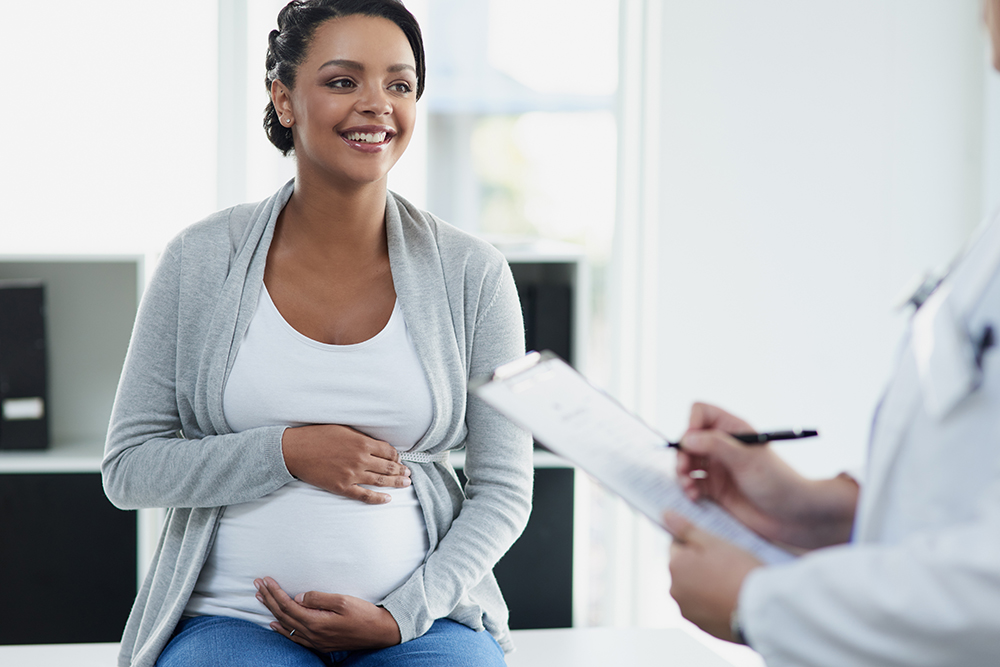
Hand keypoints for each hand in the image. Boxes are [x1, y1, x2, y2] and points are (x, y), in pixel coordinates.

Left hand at [254, 577, 400, 651]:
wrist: (380, 632)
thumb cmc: (364, 614)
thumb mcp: (342, 601)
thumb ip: (318, 598)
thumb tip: (298, 596)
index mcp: (316, 622)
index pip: (288, 605)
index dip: (274, 592)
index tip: (265, 580)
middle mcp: (312, 634)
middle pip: (283, 615)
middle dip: (268, 599)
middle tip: (257, 585)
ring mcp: (315, 641)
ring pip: (286, 625)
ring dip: (272, 611)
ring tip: (261, 599)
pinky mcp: (320, 643)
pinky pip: (294, 636)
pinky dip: (282, 628)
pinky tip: (275, 624)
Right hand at [281, 424, 410, 503]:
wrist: (295, 450)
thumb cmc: (317, 436)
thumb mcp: (343, 429)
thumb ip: (362, 438)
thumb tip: (377, 446)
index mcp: (362, 443)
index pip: (388, 451)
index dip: (397, 456)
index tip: (400, 459)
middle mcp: (360, 459)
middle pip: (388, 467)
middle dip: (401, 471)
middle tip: (409, 474)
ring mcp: (352, 474)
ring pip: (380, 481)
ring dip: (396, 483)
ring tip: (406, 484)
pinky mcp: (342, 487)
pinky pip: (364, 495)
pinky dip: (378, 498)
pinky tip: (388, 499)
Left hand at [663, 512, 762, 641]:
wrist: (762, 610)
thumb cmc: (739, 572)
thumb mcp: (714, 542)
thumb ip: (687, 529)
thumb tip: (665, 515)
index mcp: (674, 567)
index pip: (677, 546)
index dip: (696, 544)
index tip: (715, 548)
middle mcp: (675, 591)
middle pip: (685, 569)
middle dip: (701, 565)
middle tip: (727, 564)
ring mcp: (688, 612)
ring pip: (694, 589)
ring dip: (706, 584)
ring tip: (732, 583)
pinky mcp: (702, 628)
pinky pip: (704, 608)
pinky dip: (713, 603)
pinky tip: (732, 599)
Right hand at [678, 403, 857, 549]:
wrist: (794, 517)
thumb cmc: (777, 482)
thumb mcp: (746, 460)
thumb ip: (716, 445)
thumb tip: (687, 438)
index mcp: (734, 429)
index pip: (701, 413)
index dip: (692, 424)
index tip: (691, 443)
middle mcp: (723, 446)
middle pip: (688, 439)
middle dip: (682, 454)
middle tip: (684, 470)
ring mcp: (718, 467)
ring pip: (686, 462)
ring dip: (682, 473)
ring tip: (688, 486)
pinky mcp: (716, 489)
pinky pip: (692, 483)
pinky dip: (688, 488)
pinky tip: (694, 496)